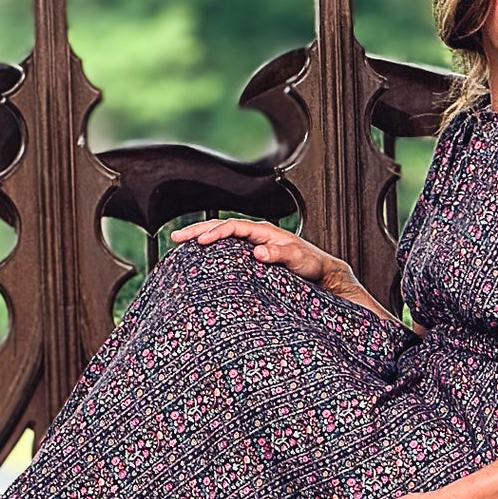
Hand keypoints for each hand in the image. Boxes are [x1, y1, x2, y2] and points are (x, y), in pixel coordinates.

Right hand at [168, 218, 348, 288]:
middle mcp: (256, 235)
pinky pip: (226, 247)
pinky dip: (210, 248)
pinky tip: (198, 256)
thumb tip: (257, 252)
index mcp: (264, 231)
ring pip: (221, 235)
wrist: (321, 272)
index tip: (200, 242)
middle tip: (176, 237)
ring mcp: (253, 243)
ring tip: (179, 242)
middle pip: (221, 226)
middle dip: (197, 230)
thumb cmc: (311, 265)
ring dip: (200, 237)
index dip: (216, 232)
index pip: (233, 226)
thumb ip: (279, 254)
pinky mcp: (251, 255)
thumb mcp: (298, 259)